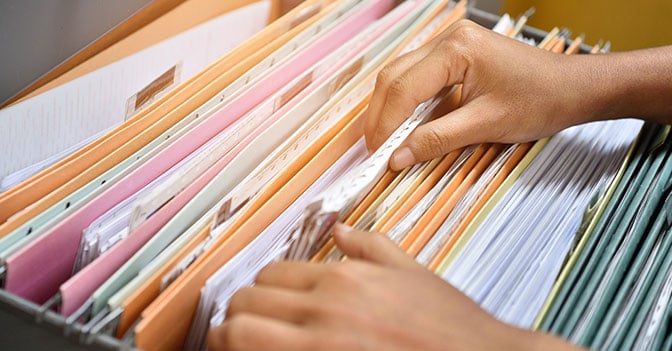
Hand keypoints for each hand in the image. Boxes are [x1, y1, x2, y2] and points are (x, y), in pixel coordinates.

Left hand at [208, 224, 577, 350]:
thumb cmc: (451, 327)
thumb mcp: (412, 273)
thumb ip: (370, 247)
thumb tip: (341, 231)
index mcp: (342, 280)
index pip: (269, 276)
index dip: (260, 291)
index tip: (262, 302)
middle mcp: (324, 312)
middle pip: (245, 305)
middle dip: (237, 314)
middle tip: (240, 325)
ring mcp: (319, 348)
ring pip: (239, 337)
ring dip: (231, 339)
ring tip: (238, 344)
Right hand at [364, 19, 591, 170]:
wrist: (573, 88)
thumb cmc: (541, 99)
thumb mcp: (486, 125)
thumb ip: (437, 139)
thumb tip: (399, 156)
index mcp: (456, 49)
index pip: (404, 88)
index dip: (385, 124)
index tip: (378, 153)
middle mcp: (448, 39)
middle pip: (394, 77)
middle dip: (380, 116)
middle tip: (374, 150)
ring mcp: (450, 44)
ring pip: (400, 75)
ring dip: (390, 109)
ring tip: (385, 141)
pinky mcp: (454, 55)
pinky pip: (418, 77)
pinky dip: (407, 103)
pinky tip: (404, 125)